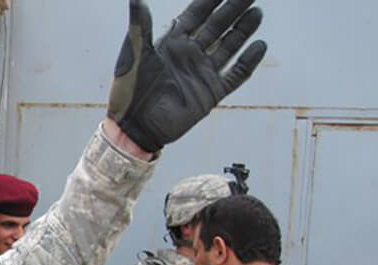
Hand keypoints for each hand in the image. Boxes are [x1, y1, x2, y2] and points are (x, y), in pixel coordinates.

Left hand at [108, 0, 267, 152]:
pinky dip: (247, 62)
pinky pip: (235, 75)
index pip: (195, 16)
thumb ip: (139, 28)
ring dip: (242, 30)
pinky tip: (259, 46)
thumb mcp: (133, 57)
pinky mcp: (211, 93)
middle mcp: (190, 55)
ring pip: (228, 46)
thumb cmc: (128, 92)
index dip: (209, 1)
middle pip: (216, 26)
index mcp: (172, 44)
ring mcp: (202, 73)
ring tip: (256, 13)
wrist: (135, 128)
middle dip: (232, 9)